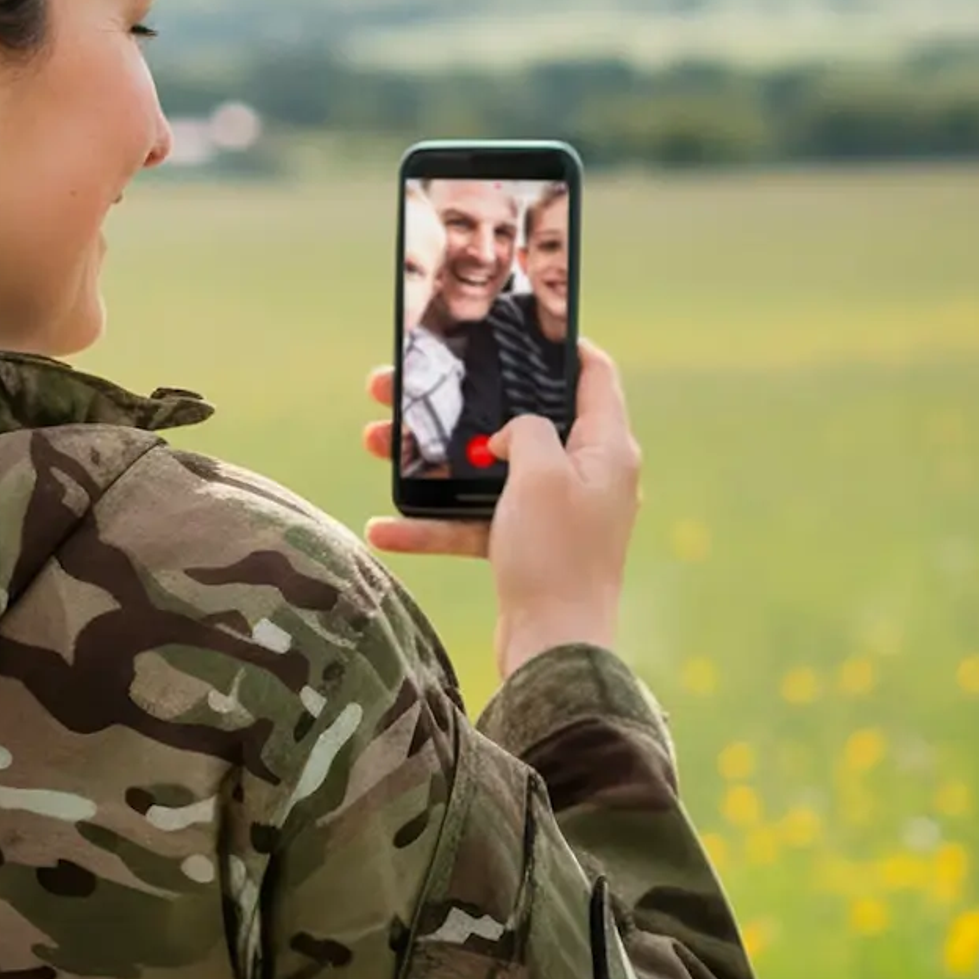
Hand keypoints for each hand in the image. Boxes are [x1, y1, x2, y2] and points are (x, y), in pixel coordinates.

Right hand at [358, 342, 642, 679]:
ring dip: (429, 459)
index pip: (593, 374)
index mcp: (606, 448)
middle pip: (519, 419)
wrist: (554, 651)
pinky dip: (431, 523)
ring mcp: (553, 512)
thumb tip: (511, 433)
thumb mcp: (541, 472)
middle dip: (459, 403)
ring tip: (372, 439)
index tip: (513, 327)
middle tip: (404, 382)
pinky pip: (472, 521)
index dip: (559, 344)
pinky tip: (382, 527)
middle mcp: (584, 474)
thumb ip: (527, 431)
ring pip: (484, 469)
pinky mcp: (525, 546)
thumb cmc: (557, 556)